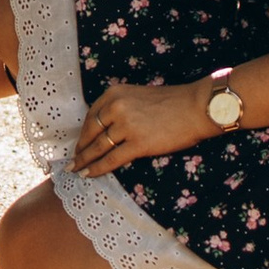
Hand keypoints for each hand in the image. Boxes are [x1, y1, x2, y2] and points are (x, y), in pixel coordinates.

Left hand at [72, 77, 213, 175]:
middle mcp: (116, 107)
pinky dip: (97, 168)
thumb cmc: (173, 102)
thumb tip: (107, 128)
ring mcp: (126, 126)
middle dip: (80, 149)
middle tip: (72, 160)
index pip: (91, 116)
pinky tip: (89, 174)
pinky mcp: (137, 144)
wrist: (196, 107)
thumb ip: (121, 107)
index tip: (78, 143)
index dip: (82, 132)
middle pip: (91, 132)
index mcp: (115, 93)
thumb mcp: (139, 96)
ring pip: (98, 147)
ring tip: (76, 170)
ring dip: (85, 160)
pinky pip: (111, 159)